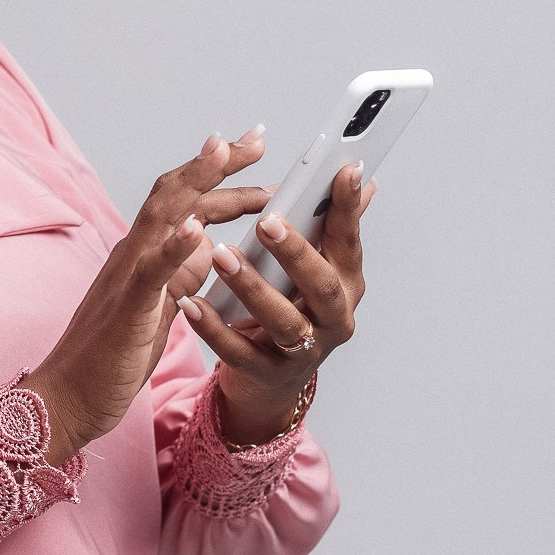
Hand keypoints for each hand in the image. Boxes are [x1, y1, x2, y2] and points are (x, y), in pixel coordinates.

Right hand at [27, 129, 269, 463]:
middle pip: (175, 193)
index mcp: (143, 254)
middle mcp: (132, 254)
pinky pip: (149, 272)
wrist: (69, 397)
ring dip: (196, 182)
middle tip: (257, 138)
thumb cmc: (110, 357)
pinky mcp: (127, 308)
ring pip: (161, 217)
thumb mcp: (157, 306)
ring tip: (226, 154)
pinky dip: (173, 246)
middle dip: (218, 163)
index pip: (183, 199)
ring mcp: (127, 277)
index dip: (217, 172)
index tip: (250, 149)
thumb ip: (177, 273)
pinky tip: (197, 227)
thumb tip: (204, 247)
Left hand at [178, 163, 375, 443]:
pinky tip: (191, 303)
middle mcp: (333, 319)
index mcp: (346, 285)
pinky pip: (238, 352)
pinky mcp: (266, 373)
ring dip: (252, 286)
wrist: (271, 382)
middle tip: (268, 222)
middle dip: (296, 252)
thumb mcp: (318, 271)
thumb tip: (364, 181)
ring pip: (282, 321)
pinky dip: (213, 328)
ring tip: (221, 256)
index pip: (348, 241)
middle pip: (321, 285)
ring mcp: (302, 351)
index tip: (342, 171)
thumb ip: (333, 228)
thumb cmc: (294, 311)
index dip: (347, 208)